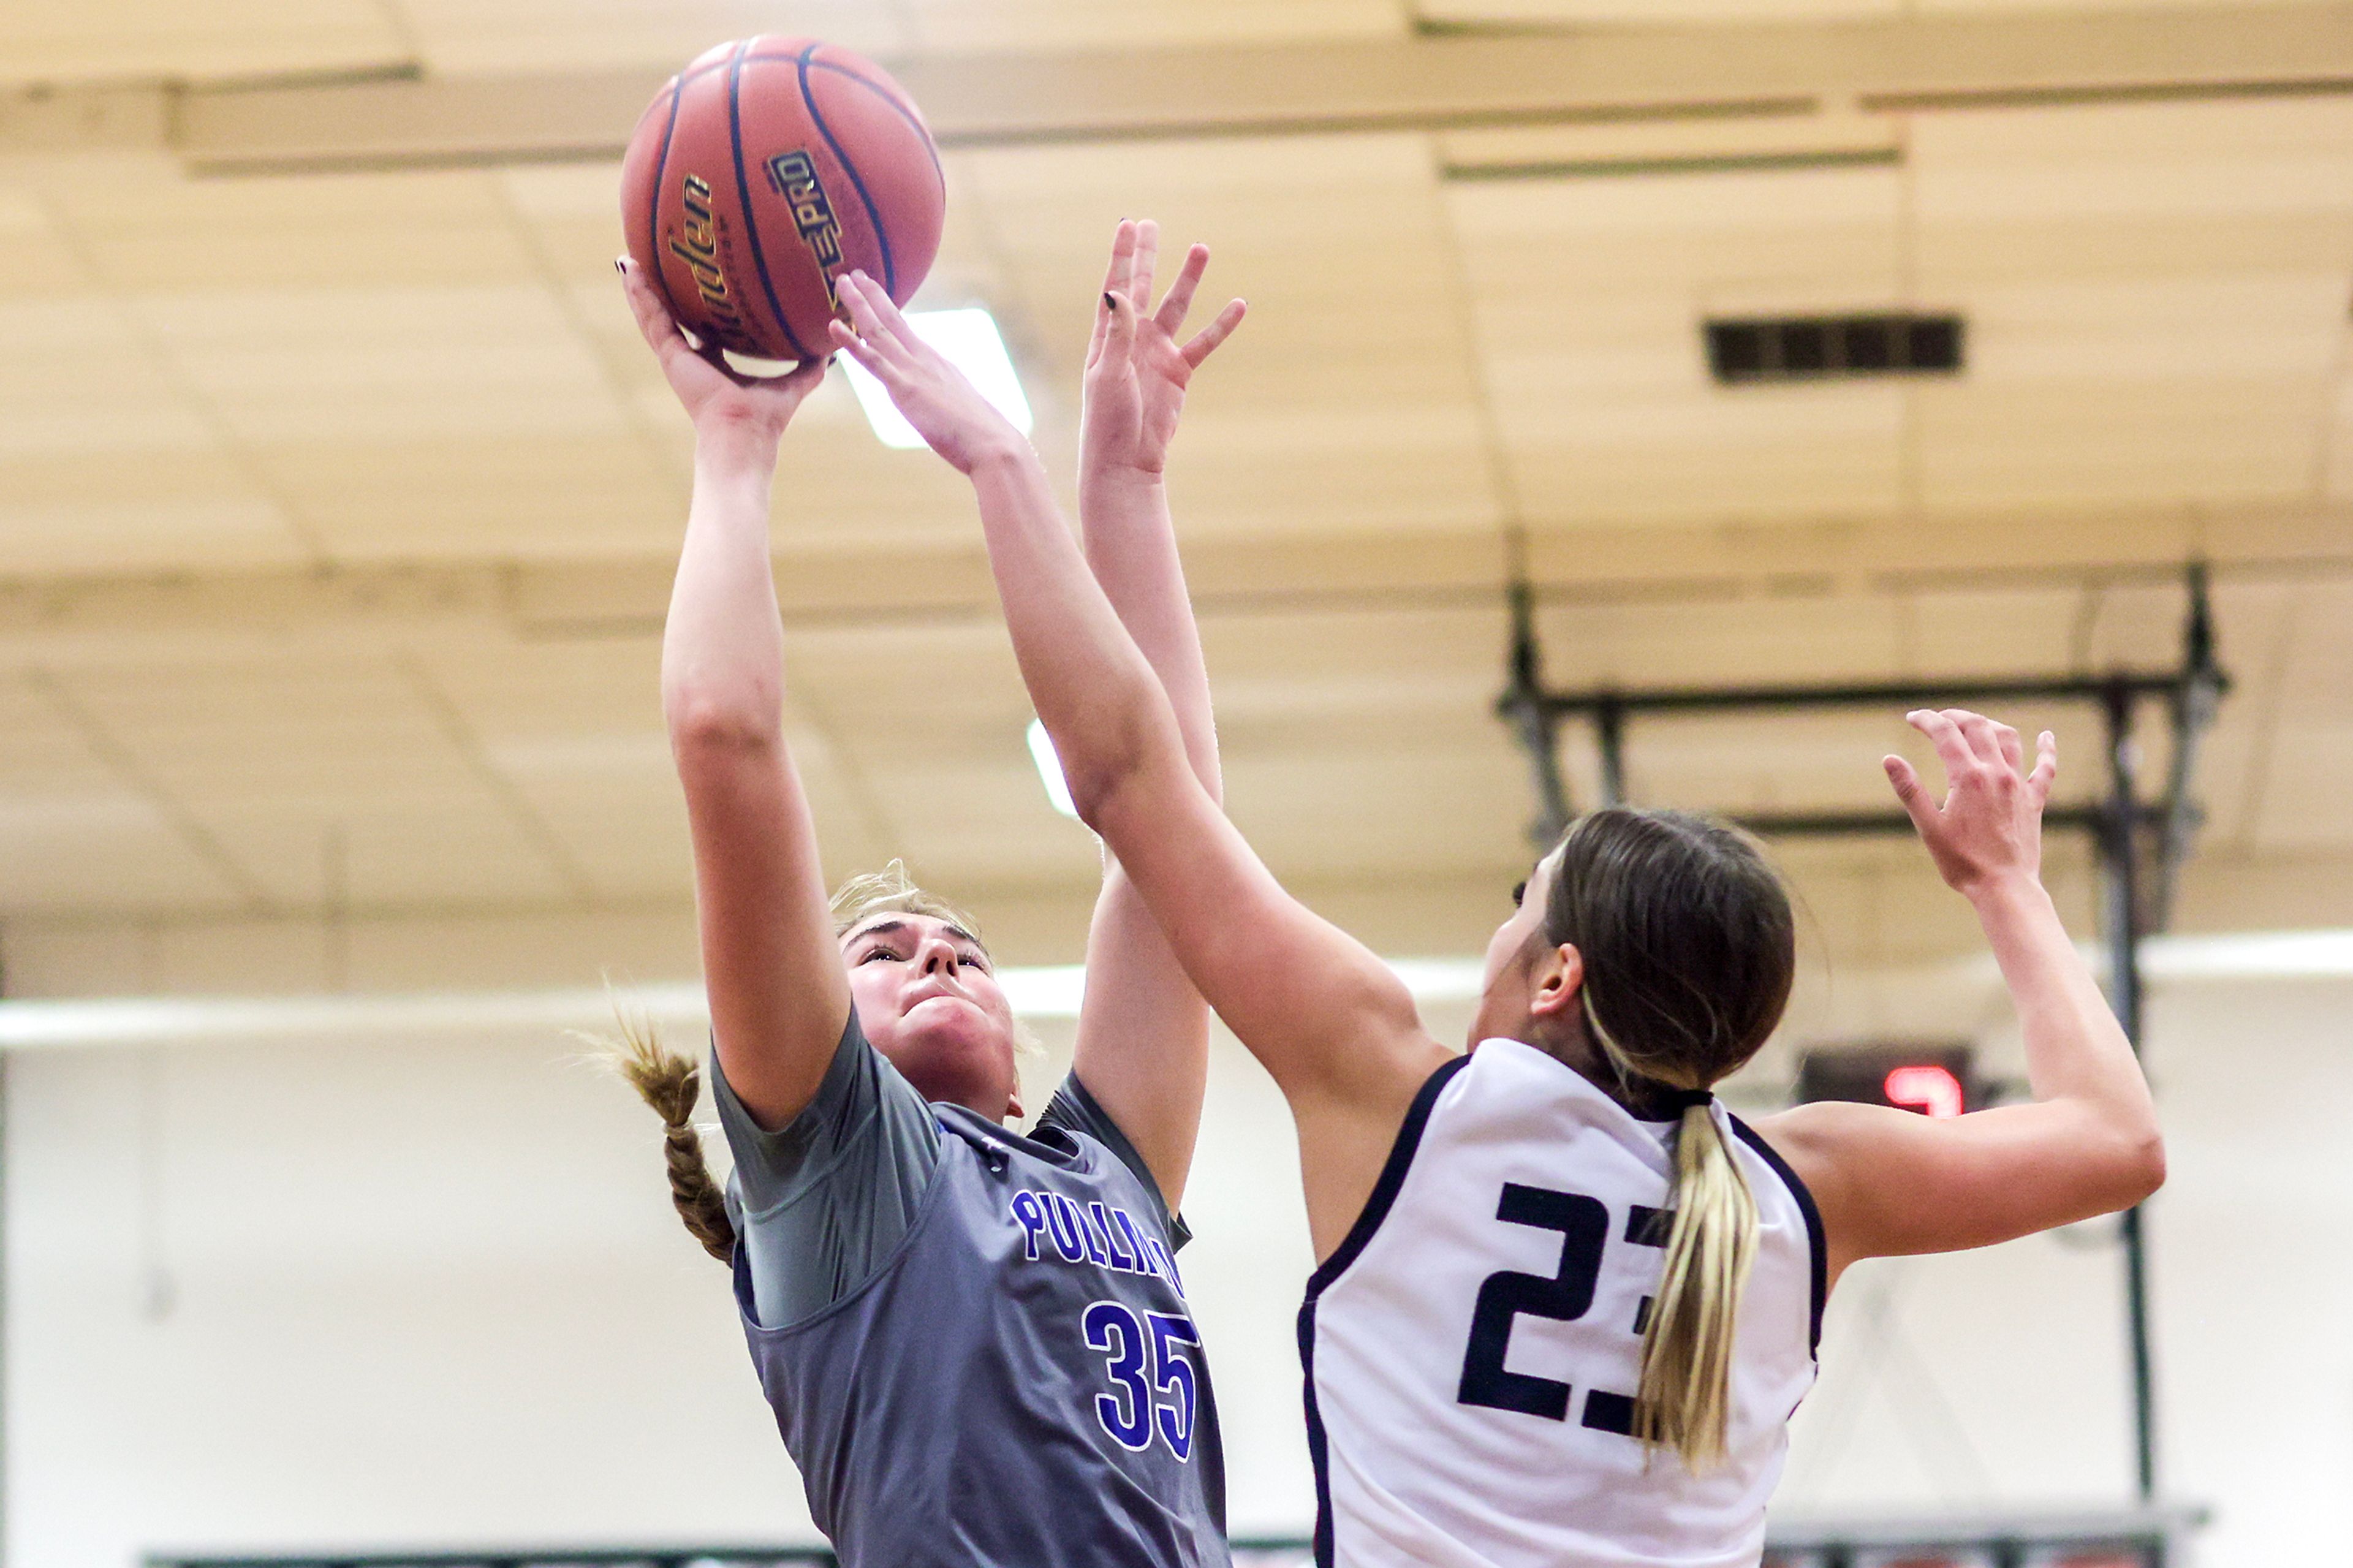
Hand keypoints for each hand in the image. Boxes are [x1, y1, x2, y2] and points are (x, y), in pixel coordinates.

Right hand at [620, 257, 826, 443]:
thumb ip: (809, 366)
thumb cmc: (766, 417)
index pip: (702, 330)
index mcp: (713, 364)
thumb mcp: (792, 383)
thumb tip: (831, 350)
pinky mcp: (670, 355)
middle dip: (660, 291)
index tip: (694, 284)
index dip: (697, 309)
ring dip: (640, 287)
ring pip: (653, 314)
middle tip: (649, 261)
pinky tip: (630, 269)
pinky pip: (651, 317)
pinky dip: (639, 294)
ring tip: (628, 258)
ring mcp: (676, 357)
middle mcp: (691, 359)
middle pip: (671, 317)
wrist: (746, 433)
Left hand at [827, 271, 1030, 473]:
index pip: (905, 331)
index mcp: (936, 363)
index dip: (886, 309)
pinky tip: (833, 326)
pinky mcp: (906, 389)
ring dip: (858, 305)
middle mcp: (924, 359)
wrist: (992, 444)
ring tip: (841, 281)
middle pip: (891, 319)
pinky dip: (851, 343)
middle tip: (851, 274)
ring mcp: (914, 372)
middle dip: (870, 294)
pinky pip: (873, 362)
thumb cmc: (980, 435)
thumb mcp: (958, 409)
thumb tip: (941, 404)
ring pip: (878, 331)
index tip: (871, 290)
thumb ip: (942, 399)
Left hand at [1082, 219, 1245, 481]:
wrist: (1126, 461)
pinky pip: (1204, 343)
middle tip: (1150, 223)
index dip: (1121, 256)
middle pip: (1142, 286)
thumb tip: (1116, 291)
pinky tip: (1238, 304)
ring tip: (1201, 248)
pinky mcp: (1179, 372)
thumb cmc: (1106, 422)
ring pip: (1176, 307)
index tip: (1127, 224)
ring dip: (1188, 279)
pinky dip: (1221, 325)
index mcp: (1107, 337)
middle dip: (1146, 255)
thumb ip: (1117, 333)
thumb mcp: (1108, 374)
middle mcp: (1132, 339)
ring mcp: (1157, 353)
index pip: (1114, 287)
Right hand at [1885, 709, 2058, 897]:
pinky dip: (2046, 749)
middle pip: (1978, 727)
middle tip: (1939, 718)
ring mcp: (2019, 785)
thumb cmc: (1963, 862)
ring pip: (2009, 739)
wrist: (2004, 887)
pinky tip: (2046, 736)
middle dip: (1956, 716)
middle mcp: (1997, 774)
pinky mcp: (2034, 801)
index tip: (1912, 718)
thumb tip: (1889, 759)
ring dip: (1990, 725)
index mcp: (1968, 778)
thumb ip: (1909, 790)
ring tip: (1975, 724)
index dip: (1927, 720)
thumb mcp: (1929, 827)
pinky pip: (2045, 769)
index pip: (1946, 733)